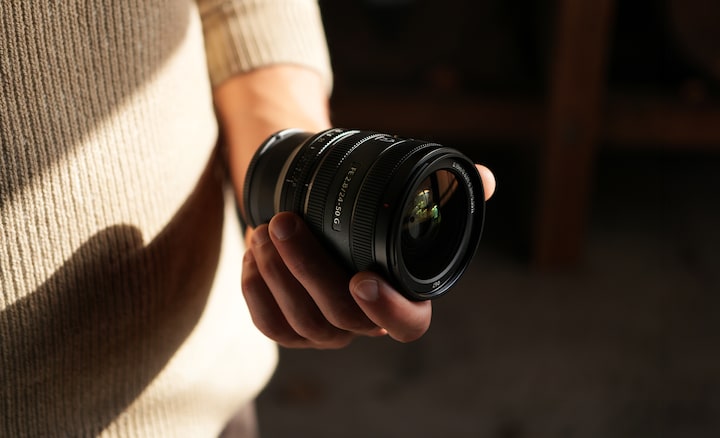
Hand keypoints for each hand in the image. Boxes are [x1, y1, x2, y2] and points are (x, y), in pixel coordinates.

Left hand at [242, 165, 494, 348]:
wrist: (317, 213)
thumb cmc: (365, 207)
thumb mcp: (404, 193)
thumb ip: (446, 188)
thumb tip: (485, 177)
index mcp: (401, 295)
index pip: (408, 324)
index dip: (388, 311)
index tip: (362, 277)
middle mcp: (364, 321)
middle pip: (340, 317)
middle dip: (308, 270)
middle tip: (284, 222)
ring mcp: (326, 330)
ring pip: (301, 322)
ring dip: (277, 273)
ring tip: (264, 227)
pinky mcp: (290, 329)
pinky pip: (270, 327)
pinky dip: (255, 290)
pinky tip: (253, 252)